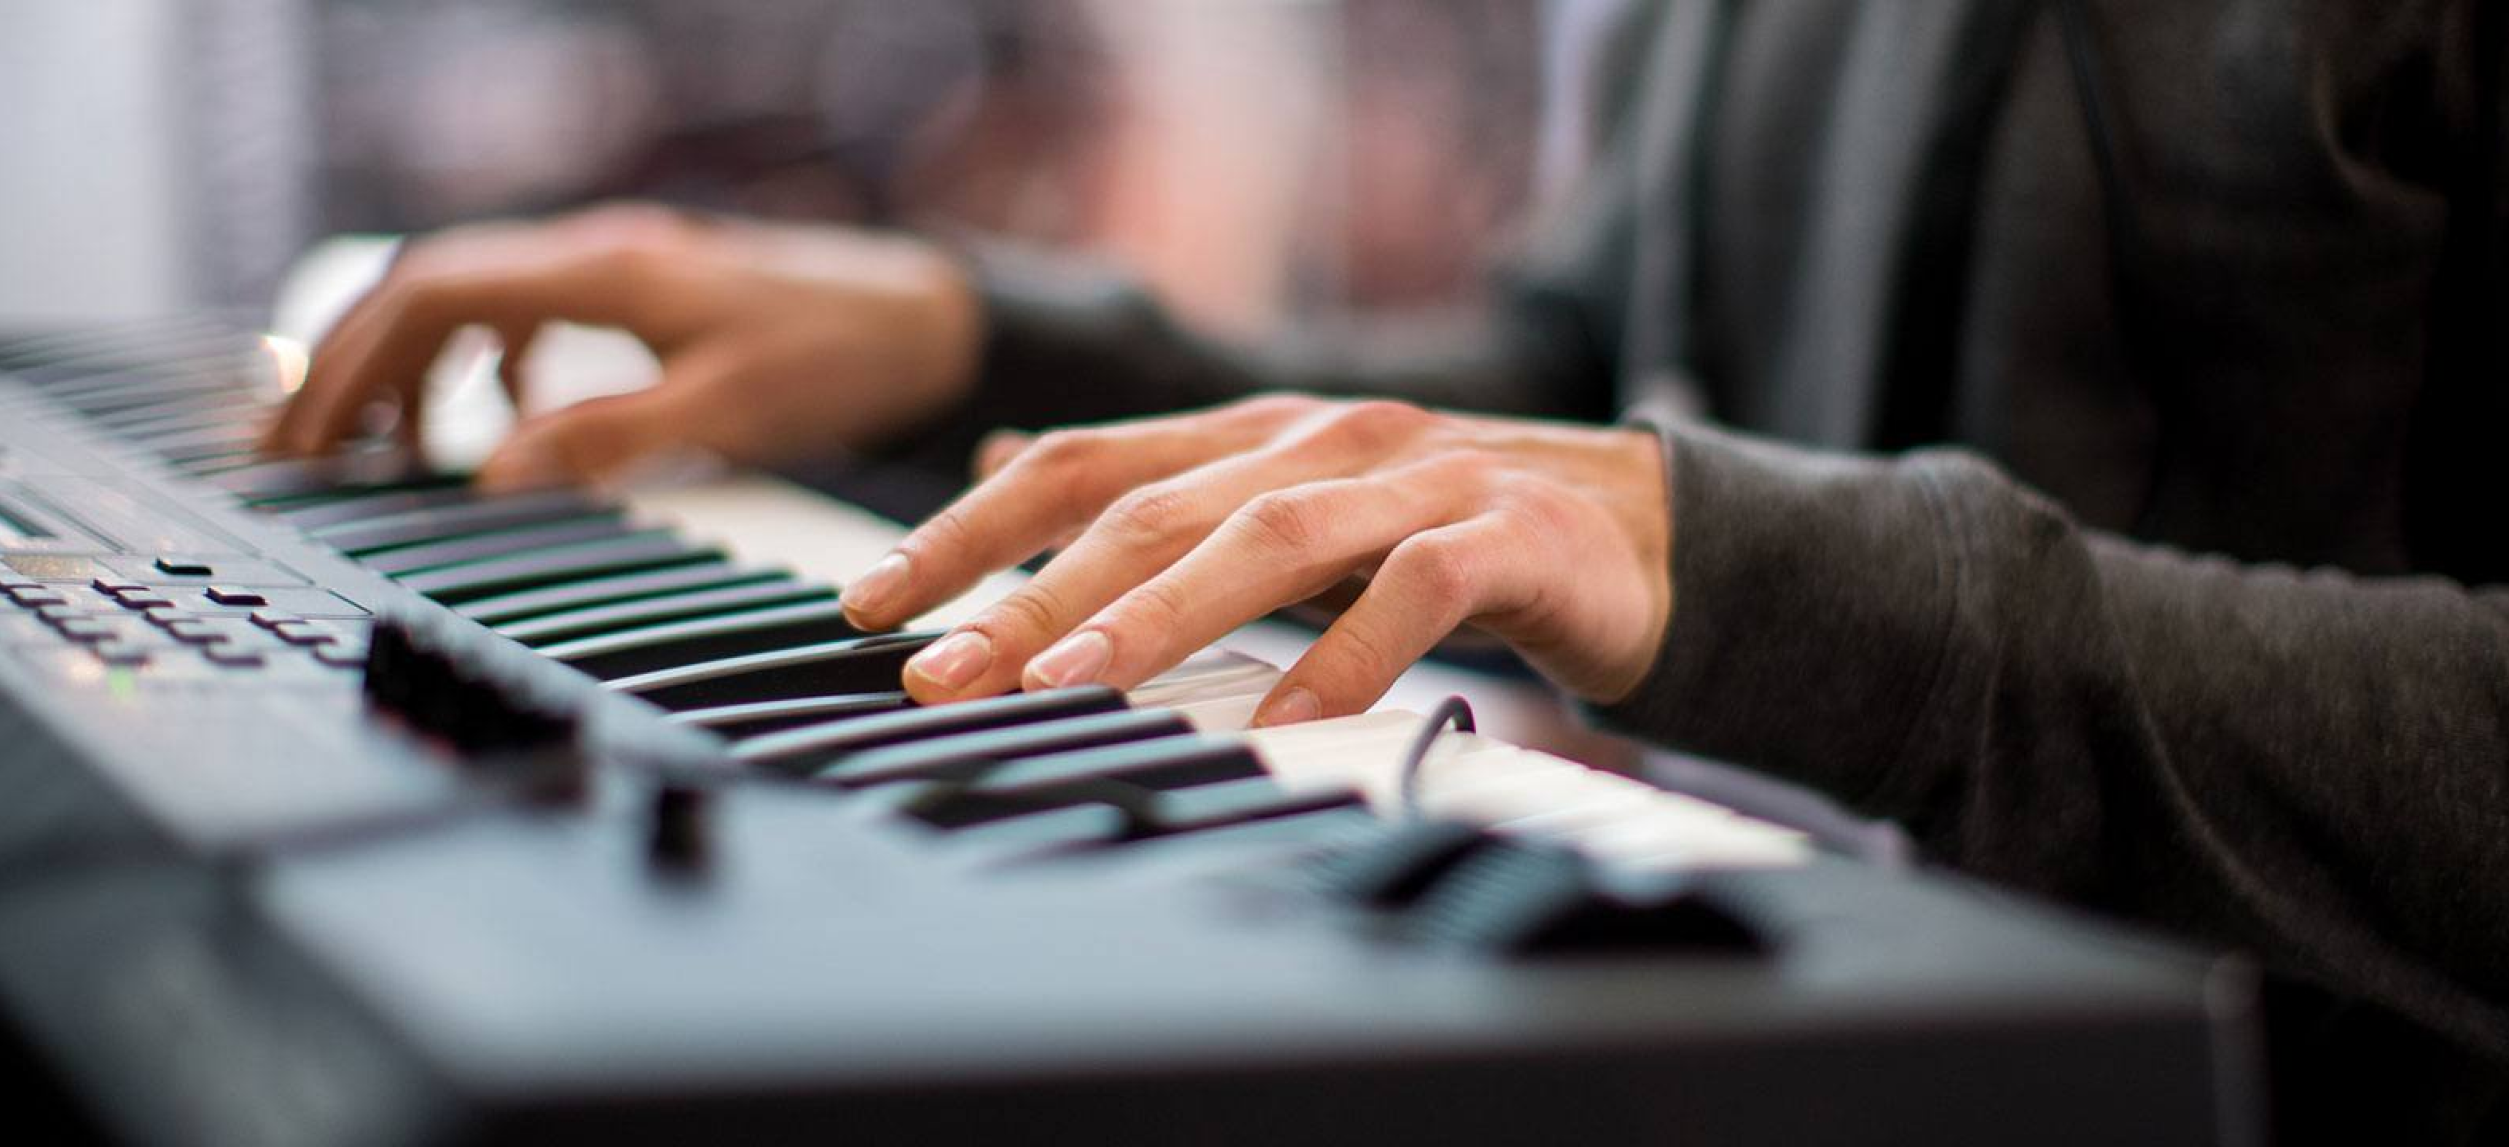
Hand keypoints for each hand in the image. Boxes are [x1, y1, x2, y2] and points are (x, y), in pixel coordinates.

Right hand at [261, 203, 983, 490]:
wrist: (926, 317)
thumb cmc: (839, 360)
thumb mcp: (726, 412)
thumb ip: (606, 438)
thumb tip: (491, 476)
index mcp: (600, 272)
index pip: (430, 294)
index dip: (352, 363)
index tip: (306, 439)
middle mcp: (595, 253)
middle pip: (427, 286)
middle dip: (352, 364)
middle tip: (299, 450)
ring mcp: (617, 266)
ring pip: (472, 297)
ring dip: (414, 365)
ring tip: (382, 448)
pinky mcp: (644, 290)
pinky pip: (530, 312)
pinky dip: (487, 363)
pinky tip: (501, 424)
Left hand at [841, 396, 1674, 724]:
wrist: (1636, 530)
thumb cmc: (1442, 529)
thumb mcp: (1287, 501)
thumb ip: (1156, 490)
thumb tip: (997, 466)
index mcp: (1254, 433)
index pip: (1083, 464)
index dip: (969, 527)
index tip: (873, 602)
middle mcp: (1320, 439)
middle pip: (1151, 507)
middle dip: (1032, 589)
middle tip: (943, 669)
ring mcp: (1416, 479)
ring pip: (1267, 536)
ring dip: (1160, 612)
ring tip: (1078, 682)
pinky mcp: (1506, 535)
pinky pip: (1414, 592)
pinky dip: (1346, 655)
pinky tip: (1285, 718)